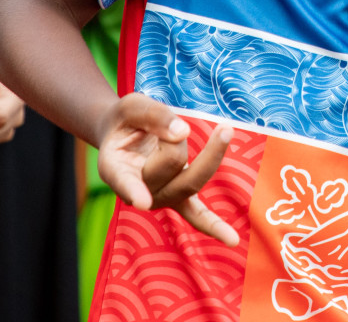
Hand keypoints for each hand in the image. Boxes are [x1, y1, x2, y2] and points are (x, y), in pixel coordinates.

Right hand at [94, 93, 237, 246]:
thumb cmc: (126, 120)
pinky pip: (198, 216)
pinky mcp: (179, 199)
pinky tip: (233, 241)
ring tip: (224, 129)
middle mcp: (137, 191)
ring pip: (191, 181)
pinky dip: (214, 227)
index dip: (134, 190)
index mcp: (115, 168)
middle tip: (179, 125)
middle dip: (180, 140)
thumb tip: (184, 133)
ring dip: (211, 153)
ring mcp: (160, 198)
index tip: (141, 202)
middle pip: (171, 166)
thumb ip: (154, 116)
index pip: (125, 181)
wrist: (125, 133)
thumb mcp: (132, 106)